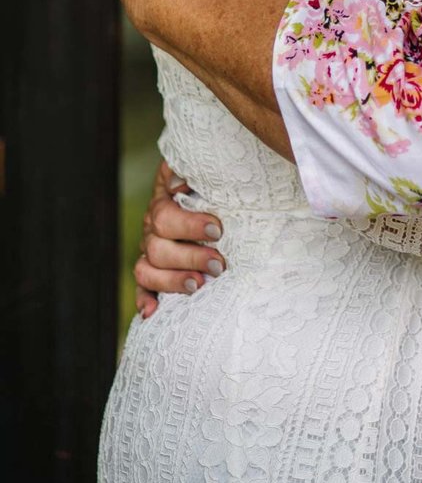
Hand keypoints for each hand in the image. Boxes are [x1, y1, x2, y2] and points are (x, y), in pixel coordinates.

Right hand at [134, 159, 225, 317]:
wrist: (215, 196)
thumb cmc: (214, 185)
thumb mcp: (204, 171)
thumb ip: (191, 170)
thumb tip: (178, 185)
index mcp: (163, 202)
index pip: (165, 216)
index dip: (189, 225)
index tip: (218, 230)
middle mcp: (152, 228)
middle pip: (157, 248)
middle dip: (190, 257)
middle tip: (218, 264)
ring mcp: (150, 252)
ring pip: (146, 271)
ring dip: (172, 281)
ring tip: (199, 285)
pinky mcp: (152, 273)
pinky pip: (142, 289)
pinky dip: (144, 300)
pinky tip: (152, 312)